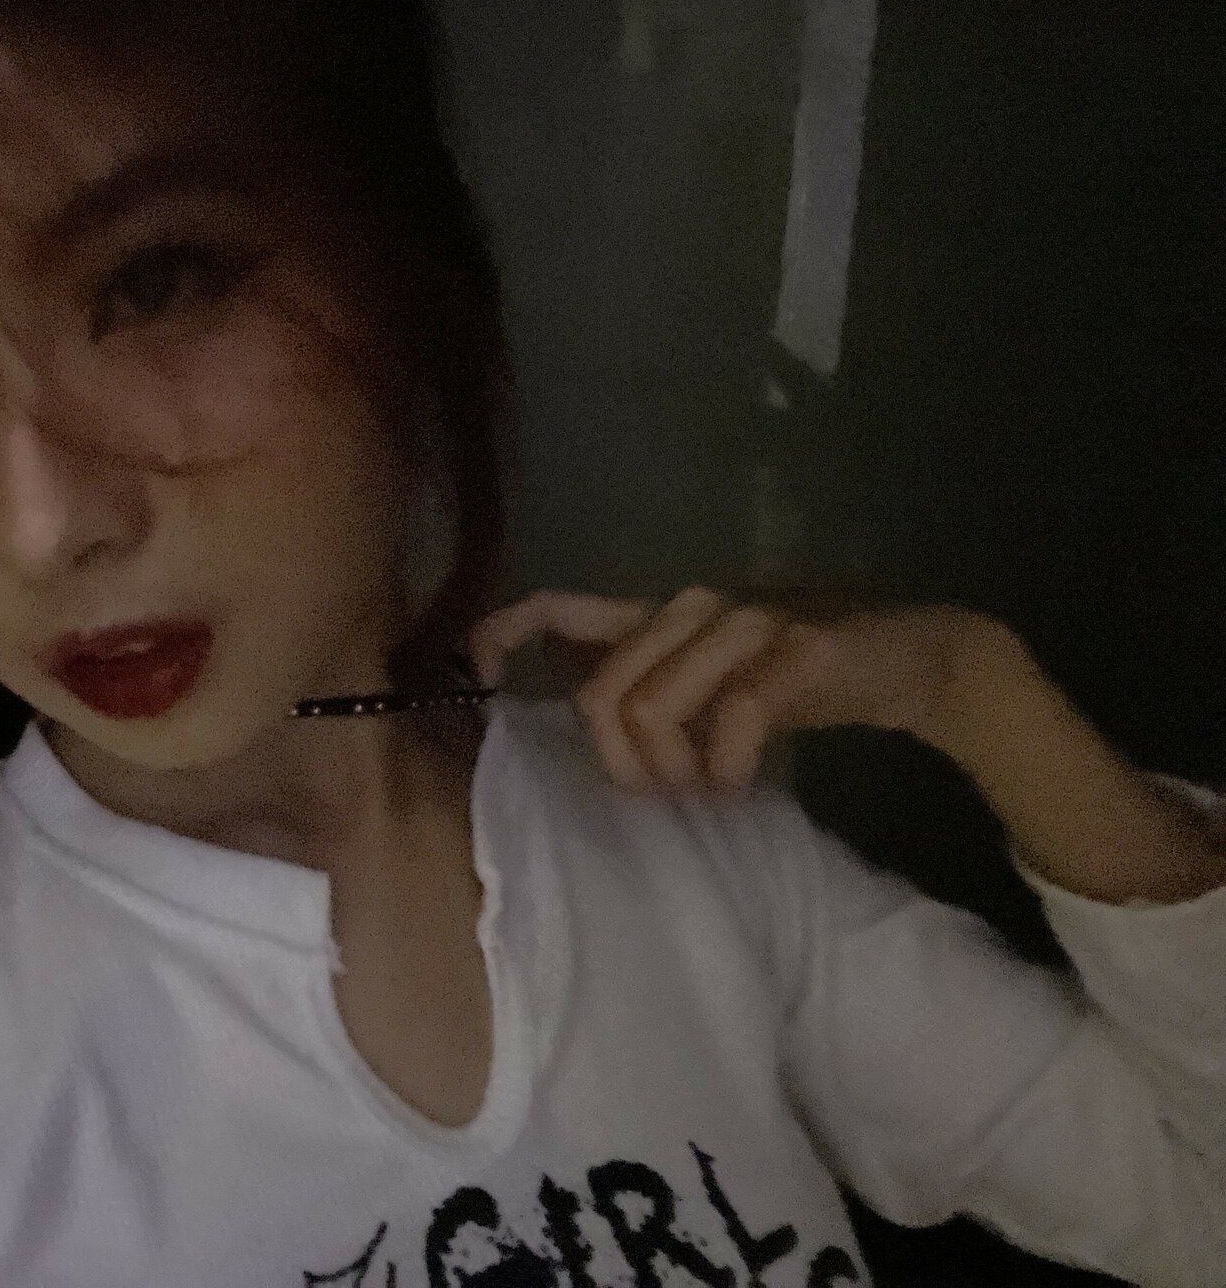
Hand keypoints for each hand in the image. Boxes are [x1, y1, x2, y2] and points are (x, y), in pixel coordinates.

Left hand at [468, 586, 999, 796]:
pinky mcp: (796, 649)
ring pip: (650, 709)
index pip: (560, 606)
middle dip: (622, 763)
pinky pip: (729, 720)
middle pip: (601, 695)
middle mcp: (692, 607)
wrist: (913, 658)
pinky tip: (742, 784)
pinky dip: (726, 770)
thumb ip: (649, 689)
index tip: (485, 678)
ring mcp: (744, 622)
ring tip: (709, 788)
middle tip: (668, 791)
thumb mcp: (711, 683)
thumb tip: (579, 725)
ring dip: (673, 772)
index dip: (507, 634)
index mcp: (661, 616)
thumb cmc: (799, 679)